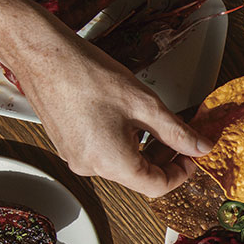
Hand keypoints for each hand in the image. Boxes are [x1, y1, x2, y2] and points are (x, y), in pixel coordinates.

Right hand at [6, 22, 208, 197]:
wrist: (43, 56)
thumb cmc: (87, 76)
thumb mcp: (144, 104)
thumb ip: (177, 132)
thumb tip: (200, 147)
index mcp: (112, 163)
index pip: (158, 186)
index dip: (181, 172)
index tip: (192, 155)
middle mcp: (91, 167)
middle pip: (139, 176)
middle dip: (164, 157)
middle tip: (179, 134)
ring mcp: (75, 158)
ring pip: (122, 164)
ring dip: (144, 148)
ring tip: (153, 121)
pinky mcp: (67, 146)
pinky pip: (103, 153)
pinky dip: (122, 141)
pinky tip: (127, 118)